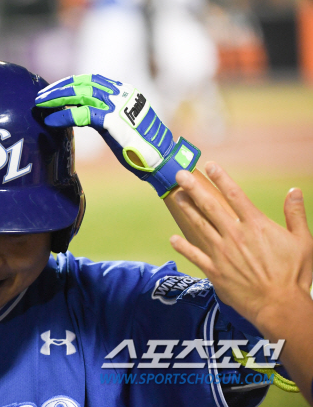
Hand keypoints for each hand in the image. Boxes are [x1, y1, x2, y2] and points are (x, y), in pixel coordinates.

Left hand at [35, 74, 199, 196]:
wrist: (161, 159)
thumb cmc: (141, 146)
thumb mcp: (123, 122)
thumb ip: (105, 113)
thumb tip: (81, 112)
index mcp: (124, 91)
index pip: (90, 80)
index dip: (69, 83)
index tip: (54, 90)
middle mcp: (120, 94)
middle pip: (82, 83)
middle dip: (58, 88)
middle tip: (40, 96)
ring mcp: (117, 105)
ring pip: (79, 94)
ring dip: (57, 98)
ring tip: (40, 104)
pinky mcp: (112, 121)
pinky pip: (81, 114)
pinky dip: (63, 115)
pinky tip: (51, 120)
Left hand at [170, 162, 312, 329]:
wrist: (280, 306)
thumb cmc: (295, 275)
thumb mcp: (303, 241)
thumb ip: (296, 214)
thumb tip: (294, 191)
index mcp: (256, 225)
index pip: (234, 194)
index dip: (221, 178)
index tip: (209, 165)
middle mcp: (235, 235)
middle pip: (210, 205)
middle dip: (194, 188)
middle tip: (180, 175)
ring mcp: (223, 252)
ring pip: (199, 225)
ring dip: (186, 210)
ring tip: (176, 197)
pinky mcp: (215, 270)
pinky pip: (194, 255)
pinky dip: (183, 247)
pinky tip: (173, 239)